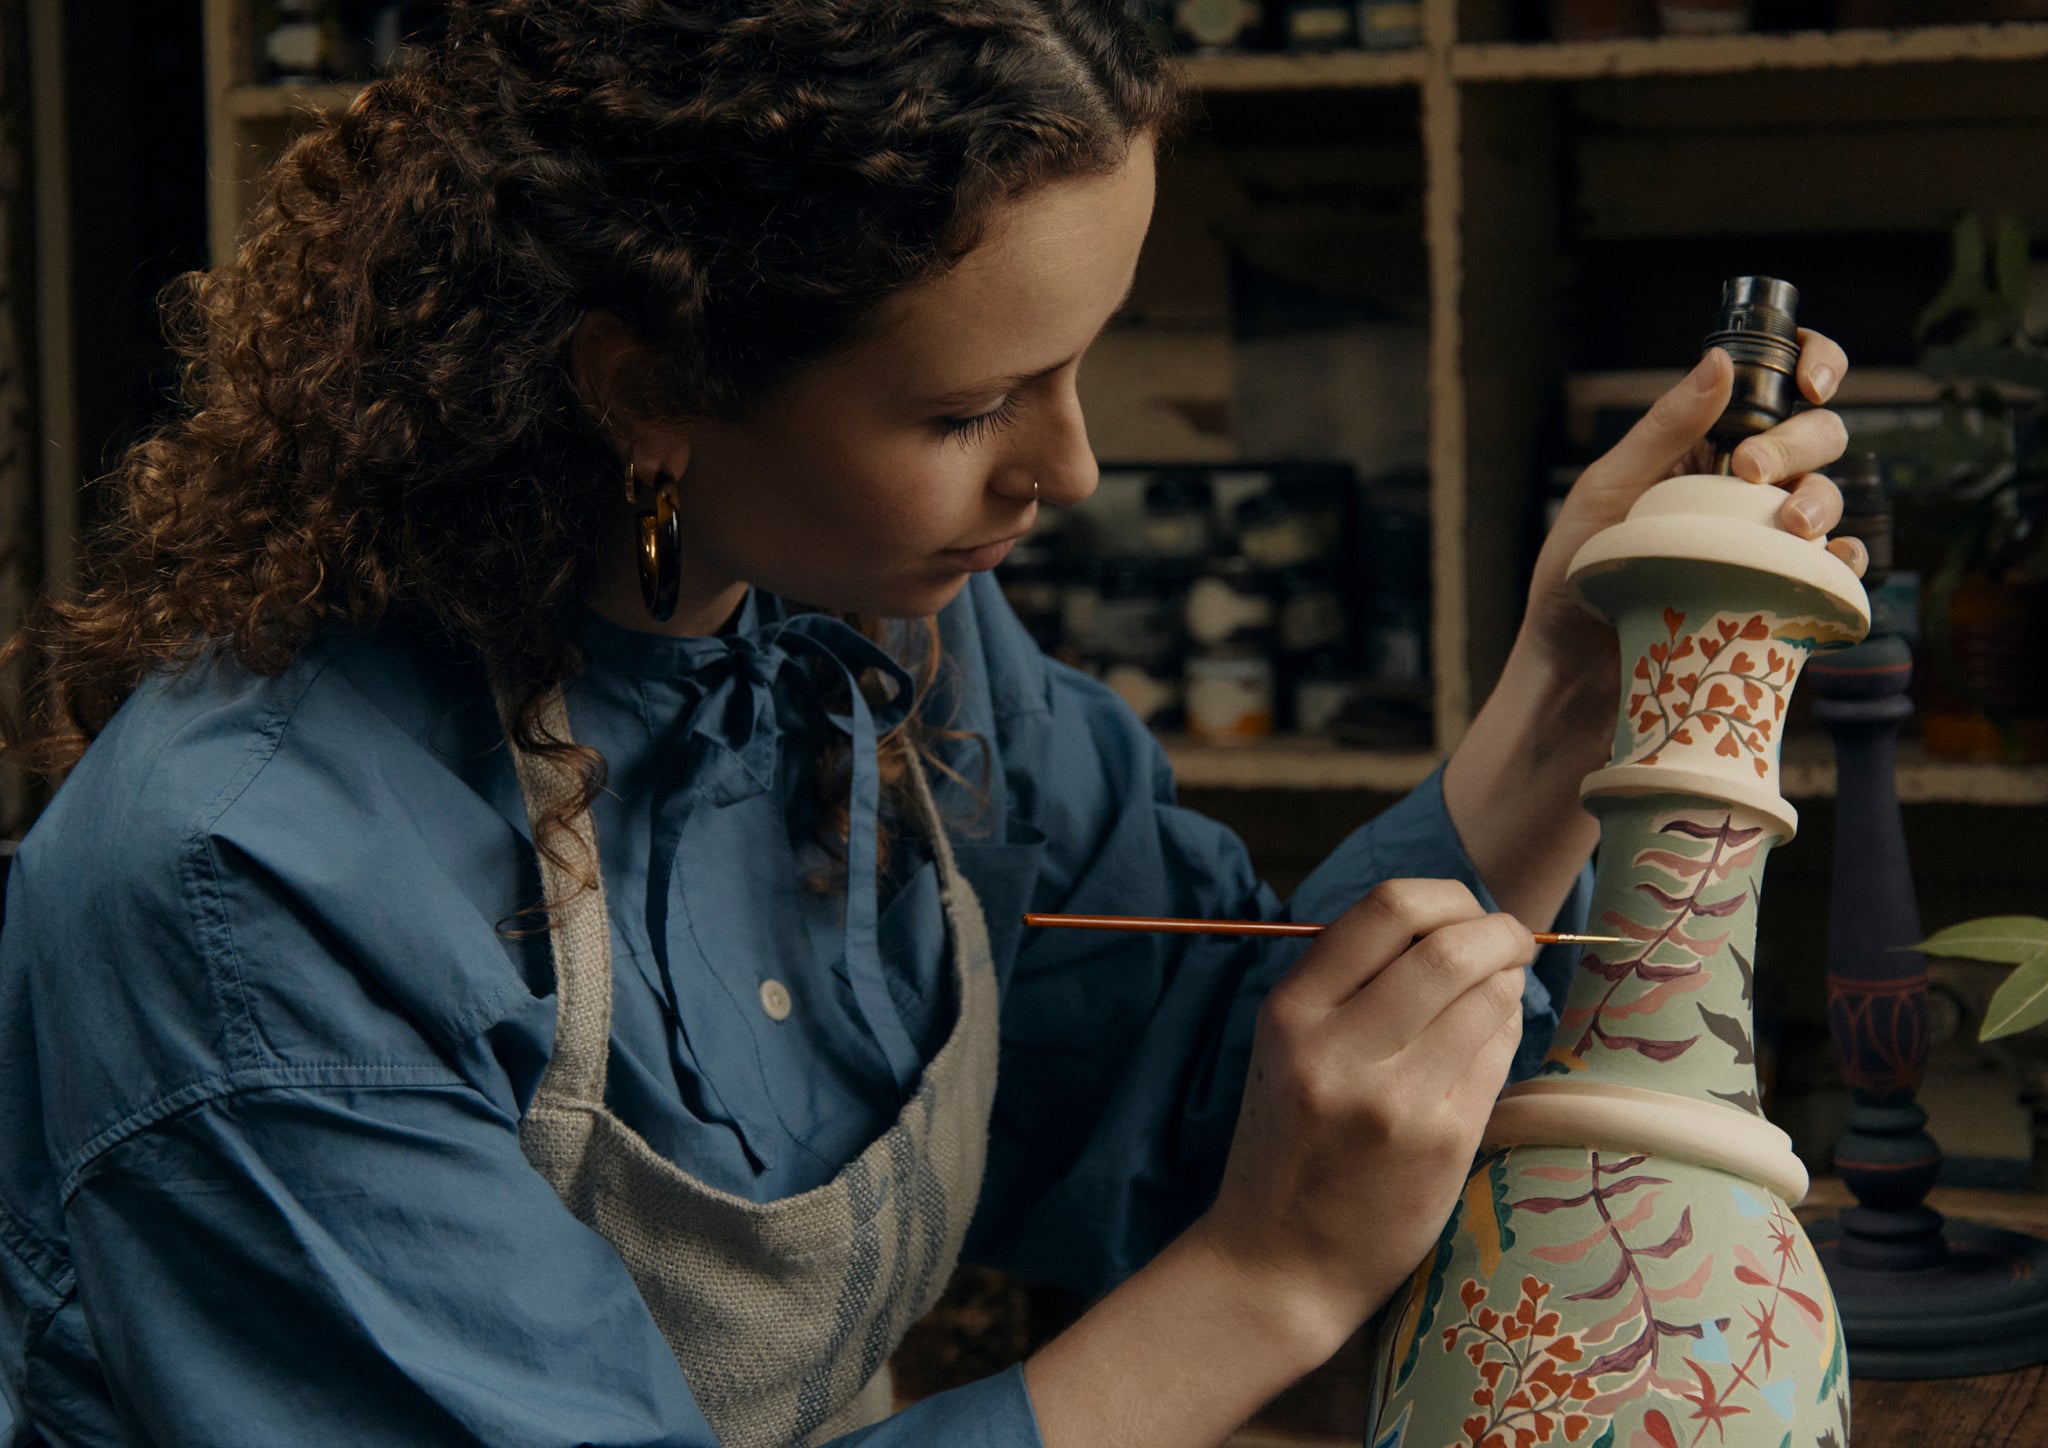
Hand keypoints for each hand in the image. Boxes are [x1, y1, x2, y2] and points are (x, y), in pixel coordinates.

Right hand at [1190, 879, 1533, 1348]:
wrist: (1279, 1261)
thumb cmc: (1290, 1142)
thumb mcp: (1286, 1046)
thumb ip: (1350, 981)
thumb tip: (1454, 922)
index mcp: (1292, 1011)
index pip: (1387, 909)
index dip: (1448, 896)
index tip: (1467, 911)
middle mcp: (1339, 1049)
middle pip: (1450, 948)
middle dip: (1500, 932)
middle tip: (1511, 941)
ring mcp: (1395, 1098)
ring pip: (1488, 1000)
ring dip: (1507, 984)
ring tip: (1494, 996)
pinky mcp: (1442, 1142)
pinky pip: (1498, 1058)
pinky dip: (1506, 1035)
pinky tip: (1487, 1045)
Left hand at [1517, 335, 1865, 714]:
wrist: (1571, 672)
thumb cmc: (1573, 576)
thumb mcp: (1608, 492)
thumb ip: (1665, 428)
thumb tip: (1720, 360)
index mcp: (1702, 445)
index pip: (1776, 383)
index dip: (1814, 363)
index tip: (1810, 384)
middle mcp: (1742, 486)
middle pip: (1816, 435)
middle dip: (1800, 441)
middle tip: (1749, 473)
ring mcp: (1765, 538)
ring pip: (1830, 496)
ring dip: (1823, 499)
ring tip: (1791, 526)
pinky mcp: (1780, 591)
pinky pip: (1835, 569)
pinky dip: (1843, 562)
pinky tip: (1827, 566)